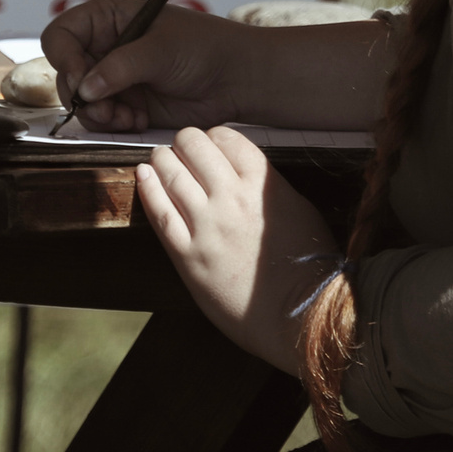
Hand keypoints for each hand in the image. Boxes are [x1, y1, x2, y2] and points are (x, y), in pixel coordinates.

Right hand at [40, 0, 264, 131]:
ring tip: (127, 117)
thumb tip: (85, 87)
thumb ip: (121, 66)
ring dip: (97, 113)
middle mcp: (104, 47)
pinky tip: (137, 120)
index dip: (64, 57)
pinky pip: (99, 118)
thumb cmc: (204, 48)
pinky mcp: (124, 103)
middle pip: (65, 72)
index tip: (81, 80)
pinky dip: (112, 124)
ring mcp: (113, 77)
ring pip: (79, 100)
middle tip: (105, 109)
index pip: (61, 35)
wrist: (235, 79)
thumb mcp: (162, 49)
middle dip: (81, 95)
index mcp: (107, 19)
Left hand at [135, 127, 339, 375]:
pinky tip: (143, 175)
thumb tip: (244, 173)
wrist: (300, 314)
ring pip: (171, 174)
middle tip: (181, 149)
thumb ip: (268, 184)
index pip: (226, 137)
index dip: (214, 137)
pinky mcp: (187, 256)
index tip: (210, 144)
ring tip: (160, 158)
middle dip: (185, 143)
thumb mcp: (299, 208)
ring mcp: (206, 226)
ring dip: (163, 160)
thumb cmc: (309, 265)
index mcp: (262, 182)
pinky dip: (148, 188)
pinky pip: (160, 213)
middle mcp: (231, 197)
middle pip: (194, 147)